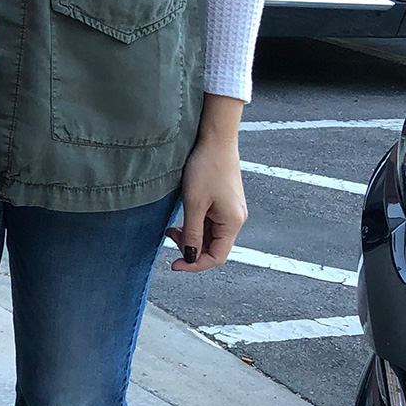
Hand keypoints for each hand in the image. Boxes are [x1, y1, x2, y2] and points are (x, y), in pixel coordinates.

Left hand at [169, 112, 246, 271]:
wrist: (216, 141)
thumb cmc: (206, 169)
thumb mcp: (194, 203)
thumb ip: (193, 233)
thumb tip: (191, 257)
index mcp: (232, 223)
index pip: (216, 257)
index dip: (195, 264)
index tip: (174, 264)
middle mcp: (236, 220)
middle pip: (213, 248)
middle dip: (190, 248)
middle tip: (170, 236)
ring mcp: (231, 212)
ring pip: (210, 236)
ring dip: (191, 236)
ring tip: (173, 228)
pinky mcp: (225, 204)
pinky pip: (210, 224)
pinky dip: (195, 226)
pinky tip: (182, 219)